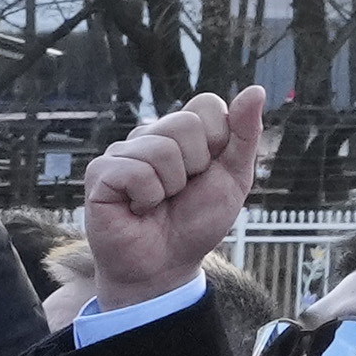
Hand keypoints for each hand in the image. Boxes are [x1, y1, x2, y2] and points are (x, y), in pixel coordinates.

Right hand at [74, 90, 270, 306]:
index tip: (207, 172)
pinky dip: (147, 198)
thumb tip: (256, 89)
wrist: (165, 266)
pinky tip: (137, 209)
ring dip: (170, 188)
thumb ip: (244, 135)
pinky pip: (136, 172)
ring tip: (157, 203)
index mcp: (181, 132)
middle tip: (180, 192)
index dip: (217, 141)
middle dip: (195, 166)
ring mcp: (122, 152)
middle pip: (185, 124)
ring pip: (161, 150)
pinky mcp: (99, 173)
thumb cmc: (195, 224)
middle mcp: (149, 136)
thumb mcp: (233, 178)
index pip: (206, 105)